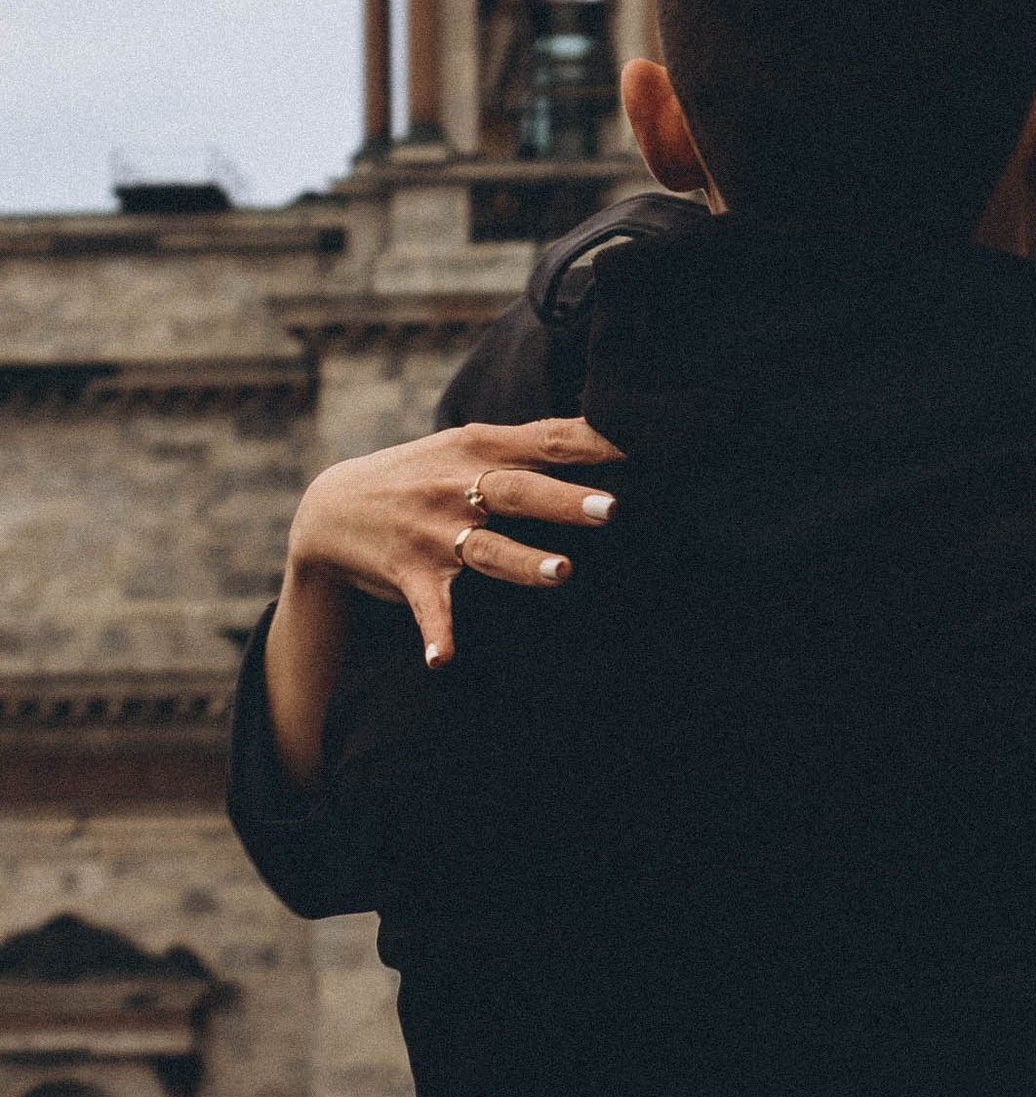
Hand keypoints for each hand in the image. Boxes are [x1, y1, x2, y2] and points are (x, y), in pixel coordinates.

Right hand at [285, 417, 625, 671]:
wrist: (329, 509)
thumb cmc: (422, 474)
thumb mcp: (466, 446)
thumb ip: (530, 443)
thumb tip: (604, 434)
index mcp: (479, 449)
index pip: (547, 440)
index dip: (594, 442)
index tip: (644, 441)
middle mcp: (458, 488)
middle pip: (518, 492)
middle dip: (564, 500)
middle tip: (613, 509)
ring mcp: (434, 533)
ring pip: (486, 549)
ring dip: (522, 562)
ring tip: (563, 573)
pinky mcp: (410, 573)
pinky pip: (429, 609)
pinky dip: (436, 635)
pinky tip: (443, 662)